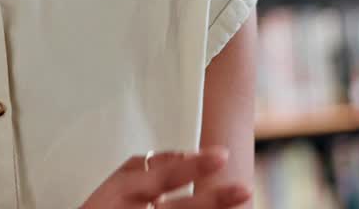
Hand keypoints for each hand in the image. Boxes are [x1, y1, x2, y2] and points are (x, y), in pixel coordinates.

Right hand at [79, 147, 251, 207]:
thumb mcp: (116, 184)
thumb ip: (144, 167)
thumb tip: (180, 155)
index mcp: (125, 192)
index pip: (162, 175)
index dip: (193, 165)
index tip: (220, 156)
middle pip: (180, 208)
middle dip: (214, 199)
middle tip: (242, 188)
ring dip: (212, 208)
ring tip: (241, 199)